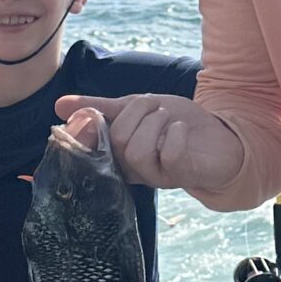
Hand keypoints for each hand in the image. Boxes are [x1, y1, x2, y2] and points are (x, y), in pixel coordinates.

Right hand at [56, 94, 244, 194]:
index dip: (85, 129)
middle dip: (136, 111)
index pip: (88, 148)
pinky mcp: (181, 176)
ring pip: (135, 152)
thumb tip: (60, 105)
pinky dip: (174, 135)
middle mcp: (133, 169)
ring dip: (154, 121)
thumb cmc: (175, 125)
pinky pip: (168, 157)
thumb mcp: (137, 108)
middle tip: (155, 105)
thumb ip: (102, 107)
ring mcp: (156, 175)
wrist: (220, 137)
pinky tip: (180, 129)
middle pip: (116, 140)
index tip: (87, 115)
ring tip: (168, 117)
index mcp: (117, 153)